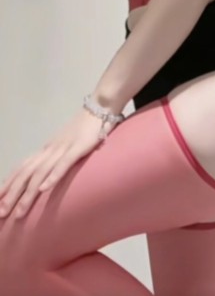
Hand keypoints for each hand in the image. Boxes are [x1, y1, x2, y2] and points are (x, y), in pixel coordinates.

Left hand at [0, 108, 116, 219]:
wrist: (100, 107)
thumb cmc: (85, 128)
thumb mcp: (66, 145)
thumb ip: (57, 159)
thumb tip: (47, 176)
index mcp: (46, 149)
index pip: (22, 167)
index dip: (8, 183)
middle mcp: (50, 149)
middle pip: (26, 173)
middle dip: (12, 194)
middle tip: (2, 213)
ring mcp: (63, 148)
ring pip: (41, 172)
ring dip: (28, 193)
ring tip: (19, 212)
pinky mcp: (78, 147)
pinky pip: (64, 163)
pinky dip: (53, 176)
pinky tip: (44, 189)